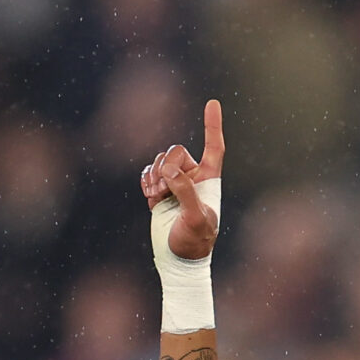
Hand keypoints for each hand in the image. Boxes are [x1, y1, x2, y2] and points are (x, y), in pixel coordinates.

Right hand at [141, 99, 224, 260]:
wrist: (179, 256)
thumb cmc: (196, 240)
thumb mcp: (196, 217)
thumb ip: (185, 191)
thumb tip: (170, 171)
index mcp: (209, 179)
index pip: (214, 147)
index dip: (212, 125)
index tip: (212, 103)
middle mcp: (193, 176)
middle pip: (176, 152)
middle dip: (166, 168)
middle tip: (162, 191)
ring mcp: (175, 182)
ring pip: (160, 161)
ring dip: (154, 176)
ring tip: (155, 197)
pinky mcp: (159, 190)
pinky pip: (148, 172)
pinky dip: (145, 180)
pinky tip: (149, 195)